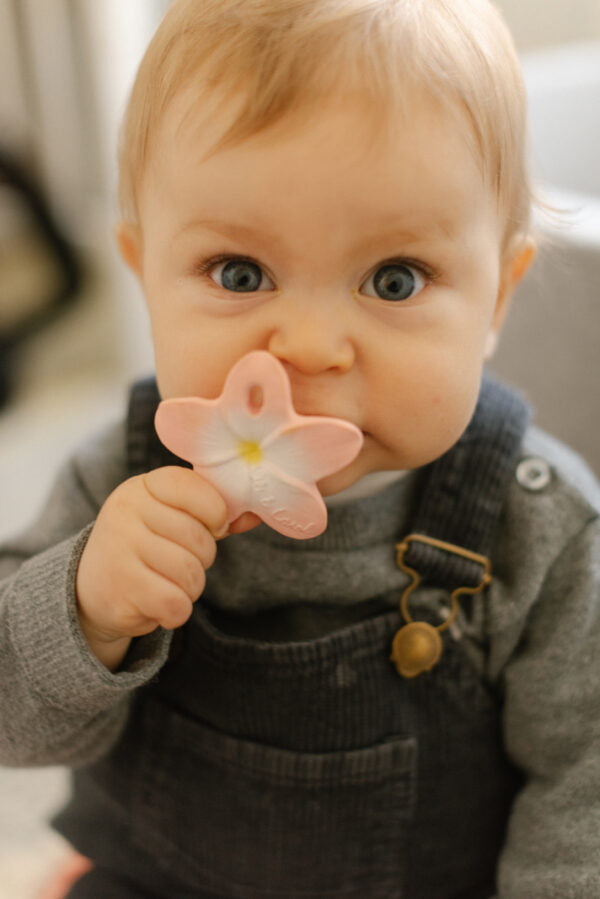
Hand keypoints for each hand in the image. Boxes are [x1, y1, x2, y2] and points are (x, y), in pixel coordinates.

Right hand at [76, 466, 227, 669]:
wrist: (92, 588)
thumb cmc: (147, 546)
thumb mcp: (175, 517)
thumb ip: (214, 513)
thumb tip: (256, 515)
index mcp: (143, 486)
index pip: (196, 489)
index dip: (215, 514)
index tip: (211, 526)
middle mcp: (126, 511)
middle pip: (200, 540)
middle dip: (201, 559)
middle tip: (177, 562)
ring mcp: (119, 549)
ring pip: (191, 574)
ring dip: (189, 588)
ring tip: (165, 582)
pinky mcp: (120, 589)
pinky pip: (176, 604)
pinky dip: (176, 612)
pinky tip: (155, 603)